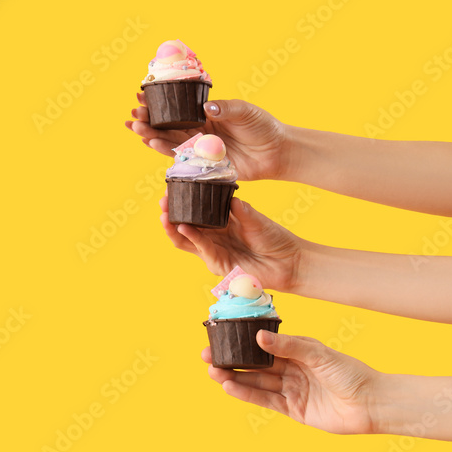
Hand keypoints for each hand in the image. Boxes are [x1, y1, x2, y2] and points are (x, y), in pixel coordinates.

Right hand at [127, 96, 290, 180]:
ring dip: (152, 134)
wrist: (277, 152)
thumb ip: (225, 108)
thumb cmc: (263, 127)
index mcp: (206, 114)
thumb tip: (205, 108)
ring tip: (136, 128)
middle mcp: (199, 131)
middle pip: (169, 125)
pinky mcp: (204, 165)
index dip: (159, 102)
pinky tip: (151, 144)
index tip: (141, 95)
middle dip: (149, 119)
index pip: (178, 107)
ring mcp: (200, 148)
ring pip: (170, 141)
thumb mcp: (245, 112)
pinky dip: (165, 151)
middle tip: (133, 114)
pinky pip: (181, 159)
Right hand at [160, 196, 303, 292]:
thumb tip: (230, 198)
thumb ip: (242, 211)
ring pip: (186, 240)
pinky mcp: (218, 264)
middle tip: (162, 201)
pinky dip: (192, 238)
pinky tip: (183, 228)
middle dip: (171, 214)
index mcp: (220, 222)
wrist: (289, 263)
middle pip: (184, 225)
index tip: (173, 187)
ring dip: (173, 228)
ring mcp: (213, 251)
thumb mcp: (257, 219)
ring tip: (164, 215)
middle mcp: (213, 236)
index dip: (183, 200)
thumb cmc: (274, 239)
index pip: (196, 210)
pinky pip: (202, 249)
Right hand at [203, 331, 380, 435]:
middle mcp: (291, 369)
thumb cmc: (351, 373)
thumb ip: (288, 346)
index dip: (241, 341)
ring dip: (234, 378)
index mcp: (297, 350)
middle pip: (255, 364)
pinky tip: (230, 388)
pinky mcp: (293, 409)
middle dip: (231, 360)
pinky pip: (265, 400)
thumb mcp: (318, 354)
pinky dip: (247, 394)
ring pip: (256, 382)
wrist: (372, 404)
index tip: (221, 336)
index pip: (263, 343)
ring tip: (213, 373)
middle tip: (207, 356)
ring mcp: (291, 389)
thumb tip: (258, 336)